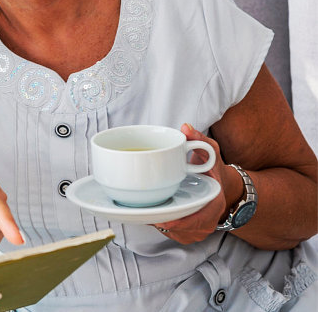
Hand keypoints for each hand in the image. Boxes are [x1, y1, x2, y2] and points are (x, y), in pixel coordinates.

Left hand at [151, 124, 231, 243]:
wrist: (221, 187)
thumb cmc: (213, 170)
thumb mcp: (210, 152)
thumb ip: (199, 139)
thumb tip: (186, 128)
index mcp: (214, 204)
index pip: (196, 219)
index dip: (178, 221)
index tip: (161, 218)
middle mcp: (207, 221)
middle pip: (180, 228)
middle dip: (160, 219)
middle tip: (141, 208)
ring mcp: (197, 230)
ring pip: (172, 232)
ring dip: (157, 222)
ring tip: (142, 208)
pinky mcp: (188, 233)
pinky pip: (170, 232)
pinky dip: (159, 223)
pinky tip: (149, 211)